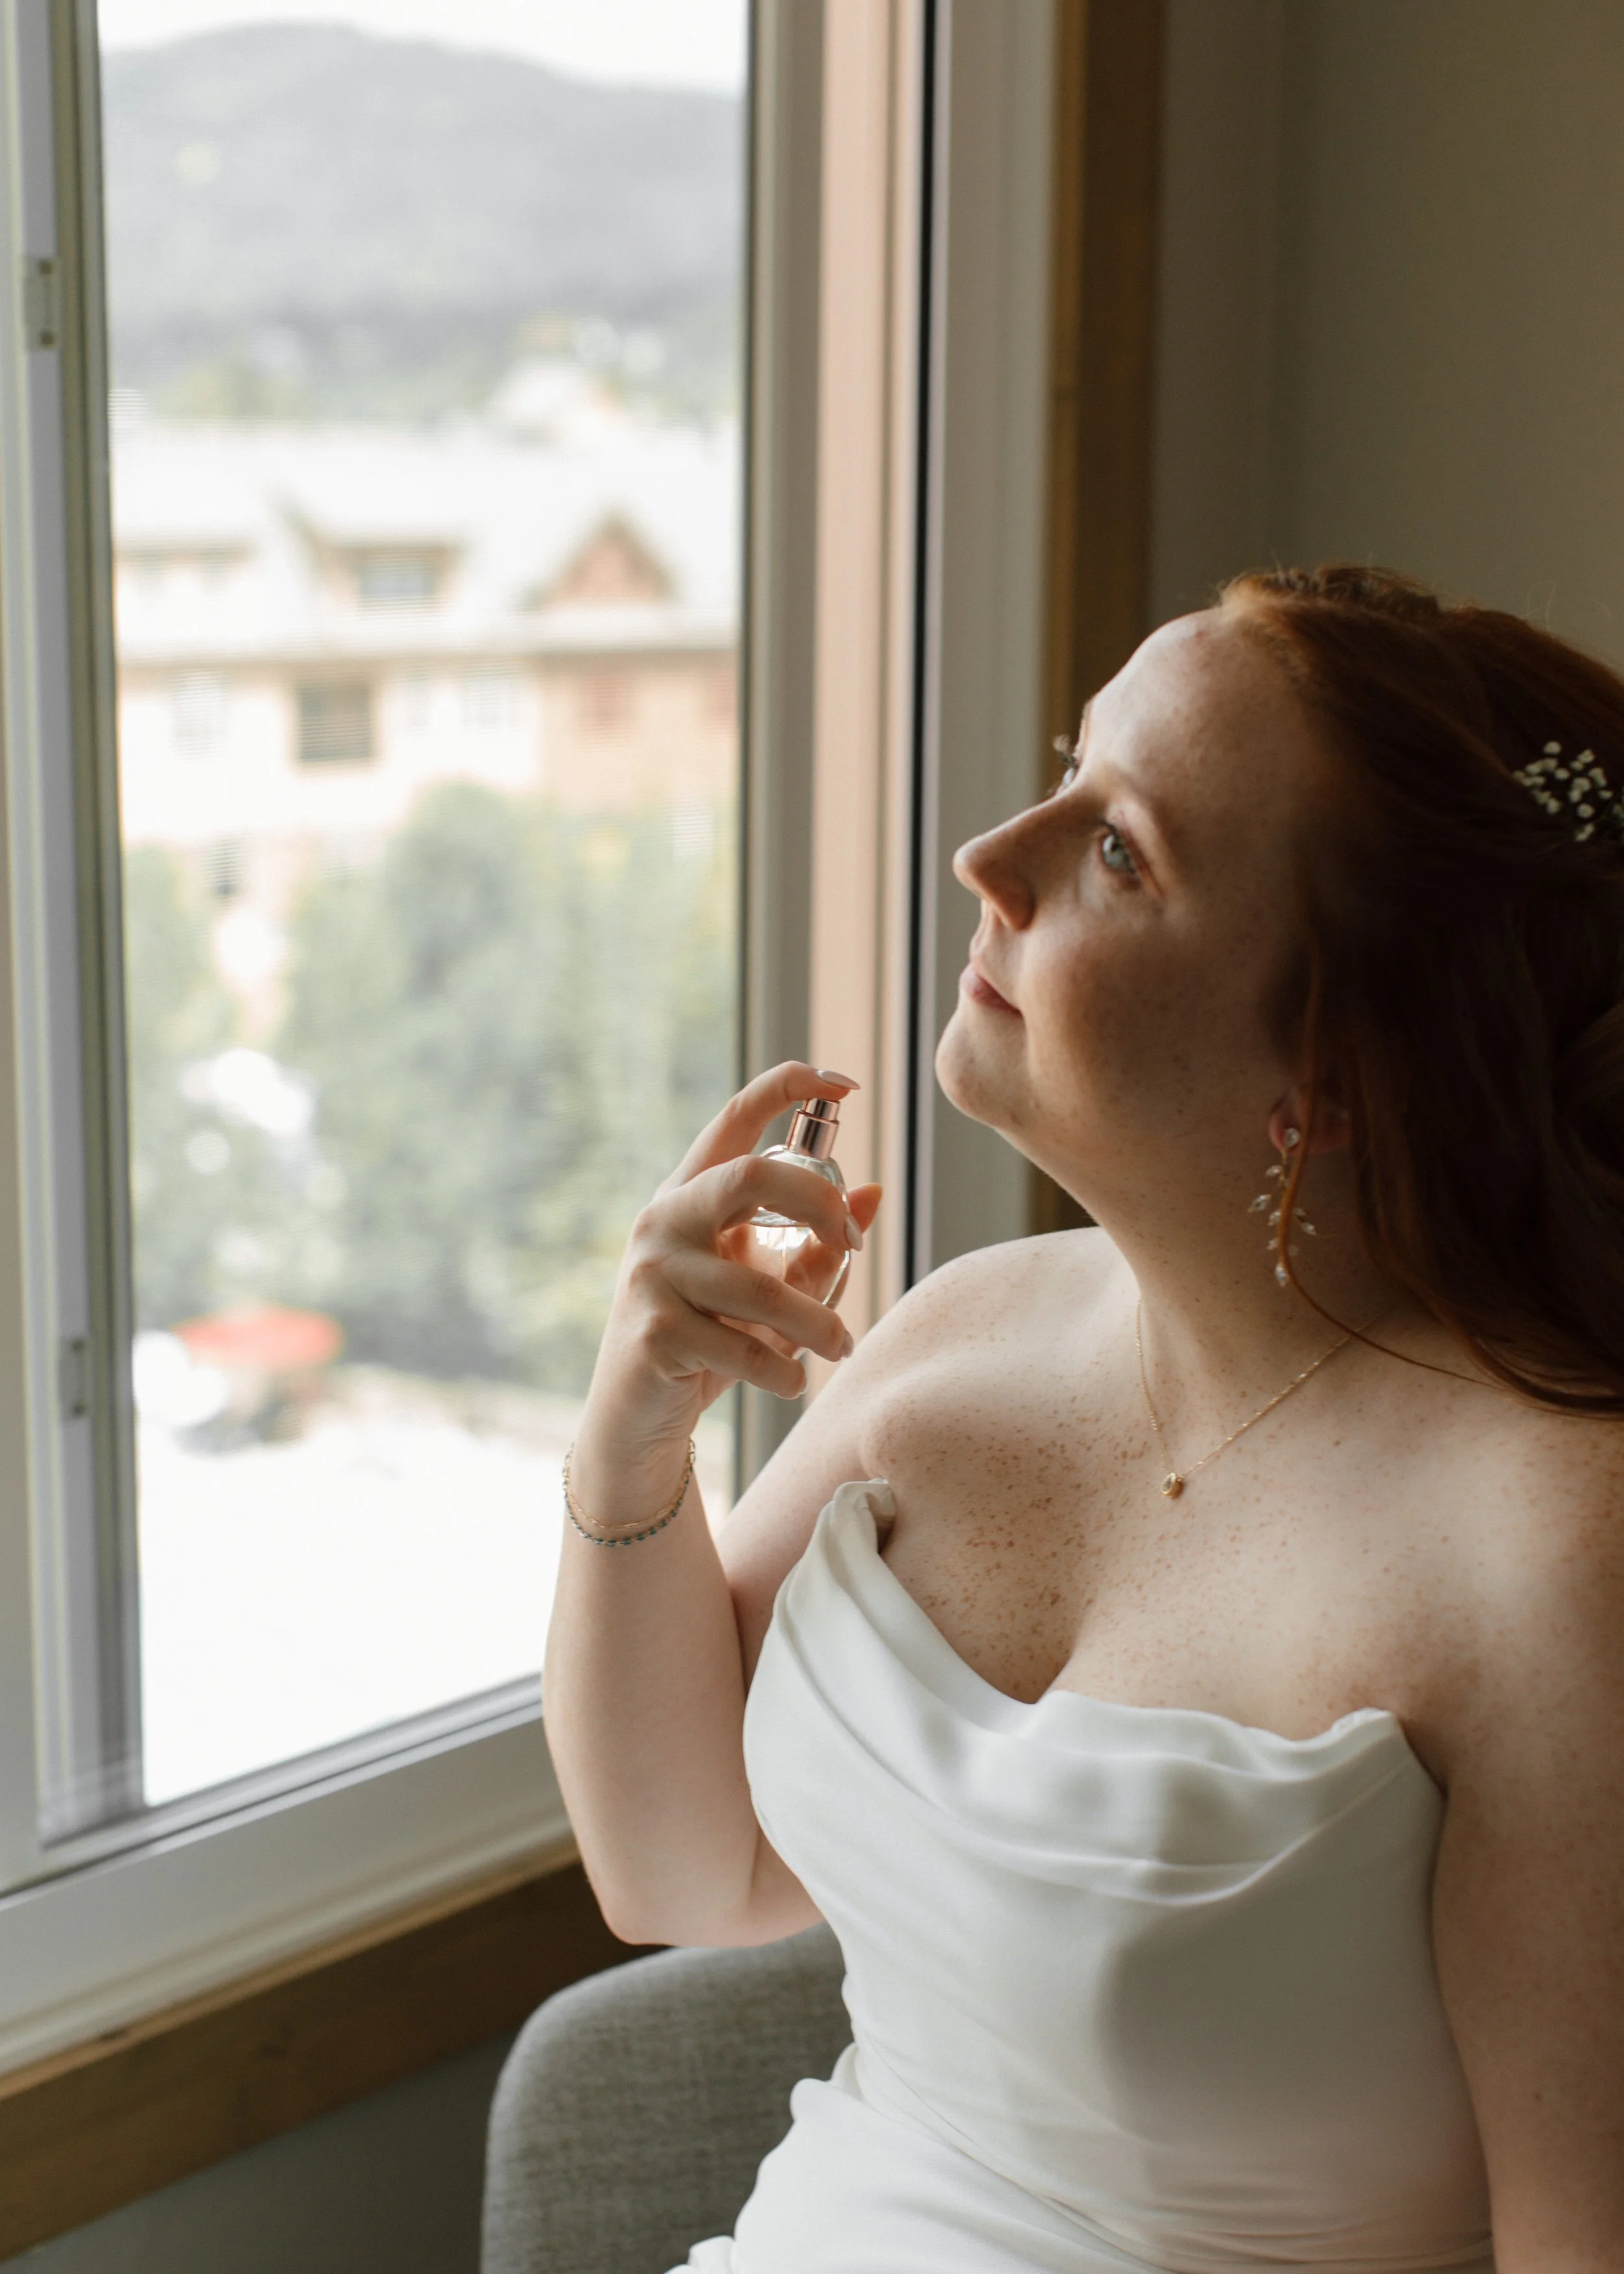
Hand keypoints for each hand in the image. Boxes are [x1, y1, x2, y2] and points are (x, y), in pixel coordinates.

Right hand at [581, 1063, 883, 1470]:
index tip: (843, 1083)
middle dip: (819, 1204)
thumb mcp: (766, 1289)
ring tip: (843, 1347)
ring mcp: (653, 1274)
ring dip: (817, 1324)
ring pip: (762, 1288)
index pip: (734, 1119)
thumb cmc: (710, 1341)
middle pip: (751, 1176)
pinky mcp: (655, 1332)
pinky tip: (793, 1384)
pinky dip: (782, 1372)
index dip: (788, 1087)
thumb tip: (875, 1192)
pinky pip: (742, 1348)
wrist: (638, 1417)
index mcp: (691, 1195)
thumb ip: (817, 1245)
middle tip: (856, 1243)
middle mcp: (665, 1220)